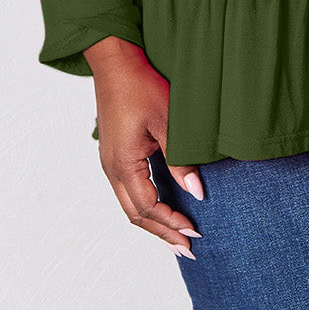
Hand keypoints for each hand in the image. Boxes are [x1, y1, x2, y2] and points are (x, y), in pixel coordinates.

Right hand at [83, 37, 206, 257]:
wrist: (117, 61)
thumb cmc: (141, 86)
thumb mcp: (167, 122)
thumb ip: (180, 160)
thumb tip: (197, 192)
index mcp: (123, 164)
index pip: (149, 208)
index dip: (172, 223)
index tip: (195, 232)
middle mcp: (112, 168)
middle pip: (136, 215)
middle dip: (162, 233)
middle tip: (188, 248)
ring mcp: (111, 161)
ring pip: (131, 204)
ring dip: (154, 221)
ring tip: (177, 234)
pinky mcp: (115, 153)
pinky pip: (129, 189)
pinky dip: (147, 204)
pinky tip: (163, 206)